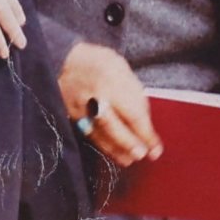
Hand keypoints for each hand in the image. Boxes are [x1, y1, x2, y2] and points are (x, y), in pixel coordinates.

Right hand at [59, 42, 161, 165]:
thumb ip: (133, 92)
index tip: (156, 147)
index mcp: (111, 80)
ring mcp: (81, 107)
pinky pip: (90, 134)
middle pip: (113, 125)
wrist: (63, 60)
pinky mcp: (72, 115)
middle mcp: (95, 95)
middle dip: (129, 143)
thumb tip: (144, 119)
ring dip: (117, 149)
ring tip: (130, 159)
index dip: (146, 133)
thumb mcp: (120, 67)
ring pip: (100, 133)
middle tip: (142, 155)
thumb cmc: (98, 63)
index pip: (132, 112)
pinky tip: (115, 153)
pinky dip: (104, 145)